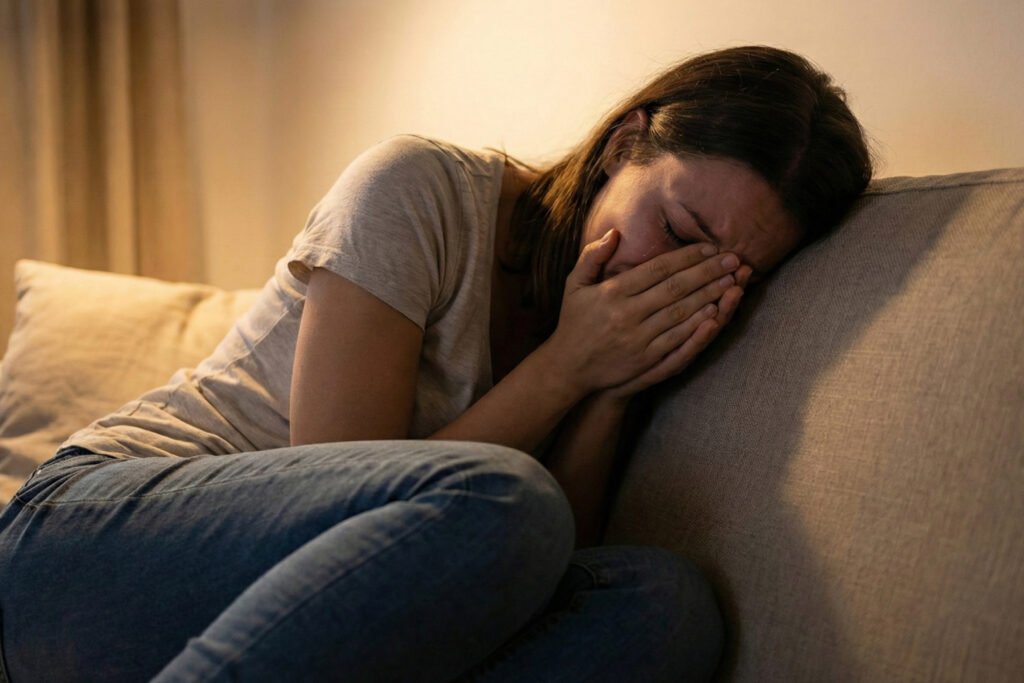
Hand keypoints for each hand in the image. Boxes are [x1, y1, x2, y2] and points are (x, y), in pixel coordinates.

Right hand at [543, 229, 749, 398]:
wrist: (568, 368)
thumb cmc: (574, 322)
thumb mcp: (574, 285)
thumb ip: (592, 256)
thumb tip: (615, 233)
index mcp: (612, 292)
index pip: (658, 269)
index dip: (687, 257)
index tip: (710, 247)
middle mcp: (627, 314)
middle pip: (676, 288)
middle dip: (708, 272)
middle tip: (733, 259)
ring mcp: (638, 339)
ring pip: (681, 313)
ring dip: (710, 295)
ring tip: (733, 281)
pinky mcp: (645, 360)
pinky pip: (678, 340)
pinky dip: (698, 326)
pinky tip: (715, 312)